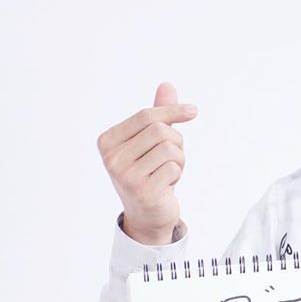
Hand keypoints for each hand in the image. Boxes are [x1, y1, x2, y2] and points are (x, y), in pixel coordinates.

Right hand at [96, 81, 198, 244]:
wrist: (147, 215)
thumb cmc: (148, 174)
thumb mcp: (150, 143)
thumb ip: (157, 116)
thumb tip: (167, 85)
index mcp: (107, 141)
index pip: (146, 116)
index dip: (172, 111)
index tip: (193, 111)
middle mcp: (111, 158)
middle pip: (160, 130)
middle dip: (176, 141)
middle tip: (171, 159)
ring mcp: (125, 176)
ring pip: (170, 149)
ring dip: (179, 159)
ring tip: (168, 172)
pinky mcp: (143, 191)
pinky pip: (174, 168)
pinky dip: (178, 174)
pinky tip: (167, 185)